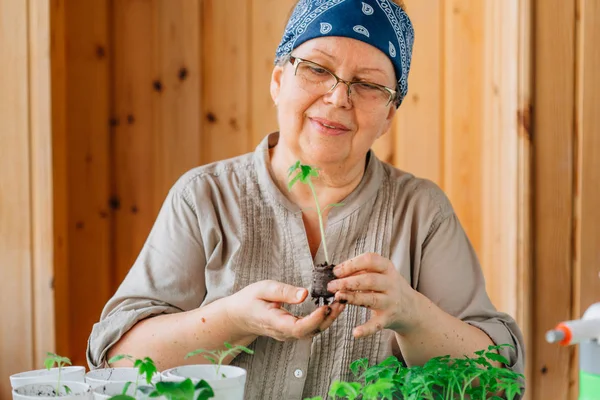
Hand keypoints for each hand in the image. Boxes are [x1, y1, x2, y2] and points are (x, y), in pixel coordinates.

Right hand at [224, 280, 345, 340]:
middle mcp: (284, 333)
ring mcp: (289, 334)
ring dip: (329, 317)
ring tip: (340, 300)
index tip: (326, 306)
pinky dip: (324, 317)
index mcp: (274, 322)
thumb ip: (284, 292)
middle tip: (341, 299)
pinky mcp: (294, 331)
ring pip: (314, 331)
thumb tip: (305, 294)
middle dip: (329, 317)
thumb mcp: (263, 288)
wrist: (239, 316)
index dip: (314, 319)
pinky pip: (311, 328)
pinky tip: (331, 305)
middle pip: (311, 331)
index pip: (298, 327)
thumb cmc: (250, 300)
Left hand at [326, 252, 418, 337]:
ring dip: (353, 298)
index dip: (352, 264)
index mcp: (387, 268)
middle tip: (330, 285)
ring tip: (337, 297)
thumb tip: (336, 273)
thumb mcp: (380, 274)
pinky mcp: (388, 318)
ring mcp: (391, 302)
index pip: (370, 260)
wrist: (411, 308)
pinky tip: (355, 332)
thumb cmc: (388, 287)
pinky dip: (366, 329)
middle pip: (370, 280)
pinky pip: (376, 324)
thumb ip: (362, 271)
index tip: (336, 271)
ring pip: (372, 299)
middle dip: (348, 282)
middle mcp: (391, 284)